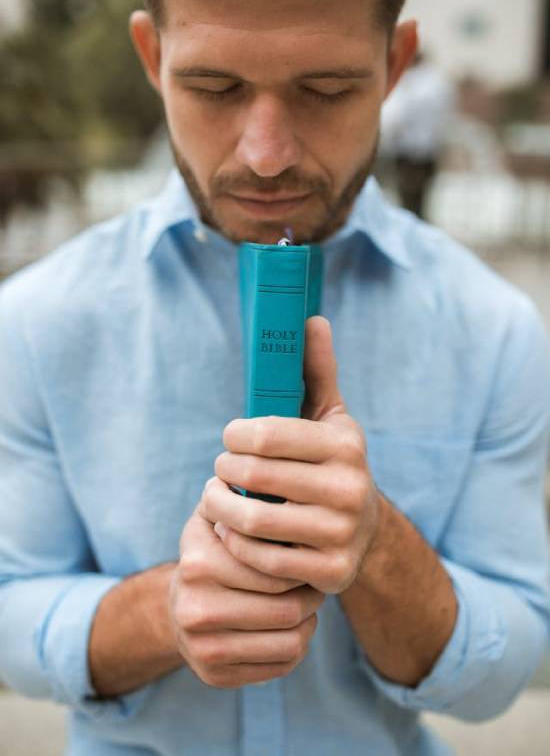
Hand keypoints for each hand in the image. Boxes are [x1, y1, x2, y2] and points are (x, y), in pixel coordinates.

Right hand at [169, 507, 324, 687]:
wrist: (180, 603)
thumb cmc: (213, 548)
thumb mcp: (217, 514)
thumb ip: (240, 494)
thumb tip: (270, 475)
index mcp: (198, 564)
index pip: (275, 569)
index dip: (302, 562)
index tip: (309, 554)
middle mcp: (195, 609)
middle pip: (285, 609)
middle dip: (311, 595)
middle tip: (315, 581)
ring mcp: (202, 648)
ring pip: (290, 642)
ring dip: (308, 623)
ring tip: (307, 604)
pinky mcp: (213, 676)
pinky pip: (280, 666)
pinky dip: (296, 646)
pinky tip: (291, 627)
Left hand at [199, 317, 379, 594]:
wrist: (366, 531)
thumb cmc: (333, 464)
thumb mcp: (331, 418)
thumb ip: (317, 370)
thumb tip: (310, 319)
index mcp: (346, 444)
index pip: (266, 434)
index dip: (234, 434)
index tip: (230, 436)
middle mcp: (349, 489)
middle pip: (252, 476)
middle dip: (223, 468)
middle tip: (220, 468)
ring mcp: (340, 534)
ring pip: (250, 520)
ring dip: (218, 506)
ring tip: (215, 496)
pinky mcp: (329, 573)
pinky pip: (258, 560)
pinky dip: (234, 543)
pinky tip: (232, 529)